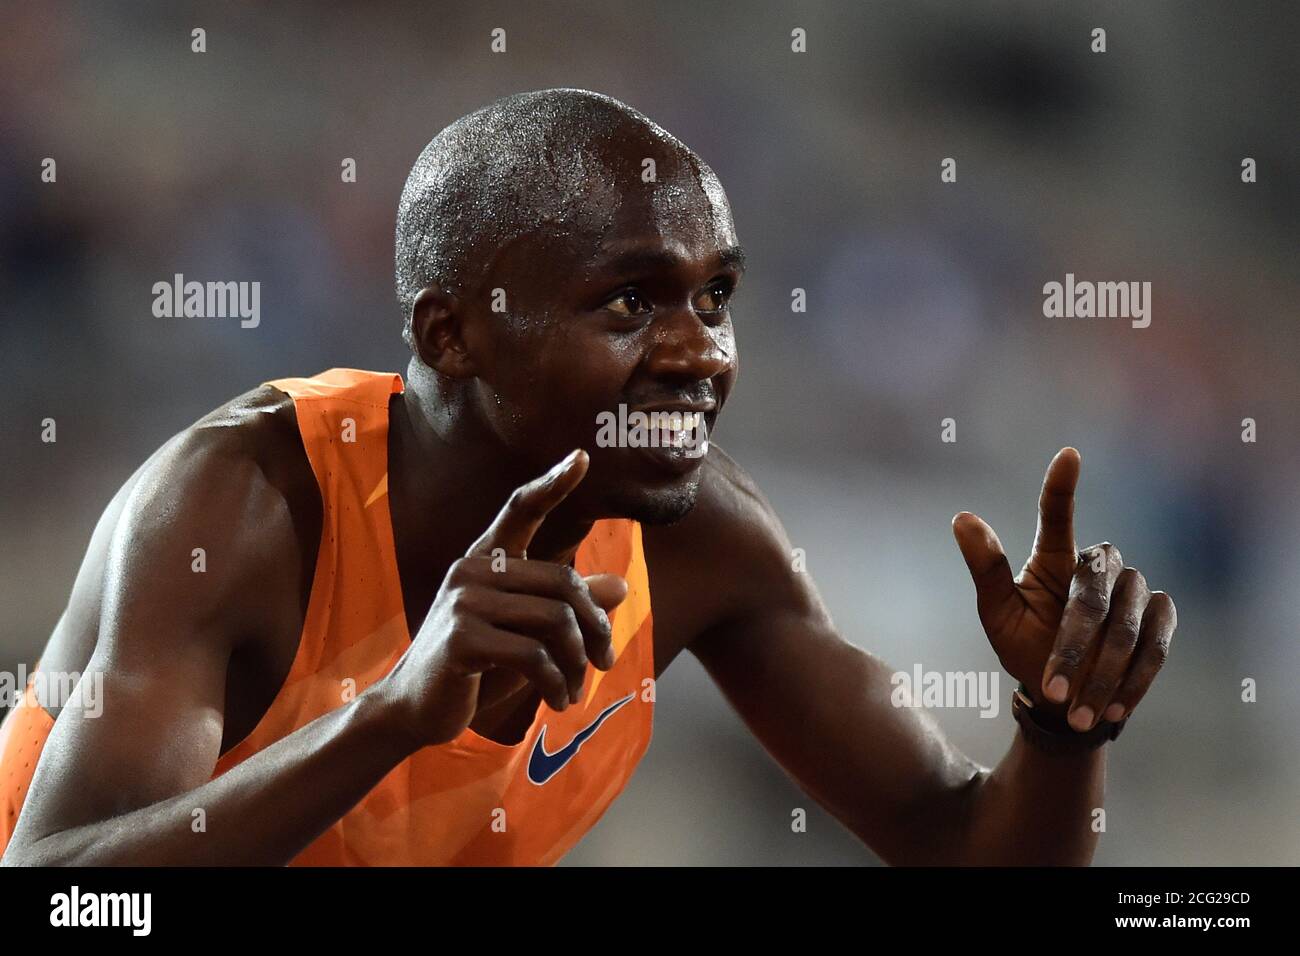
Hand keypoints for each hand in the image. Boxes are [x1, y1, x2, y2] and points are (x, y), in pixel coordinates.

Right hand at [382, 449, 628, 747]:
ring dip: (577, 663)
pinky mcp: (461, 639)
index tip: (583, 456)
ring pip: (556, 621)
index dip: (553, 483)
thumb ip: (567, 608)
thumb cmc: (476, 667)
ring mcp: (463, 601)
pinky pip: (534, 655)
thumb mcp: (528, 635)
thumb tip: (621, 586)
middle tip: (605, 661)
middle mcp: (471, 569)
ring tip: (575, 689)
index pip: (521, 510)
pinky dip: (556, 681)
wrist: (415, 709)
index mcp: (486, 560)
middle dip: (595, 628)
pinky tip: (558, 699)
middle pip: (564, 583)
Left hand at [951, 448, 1175, 731]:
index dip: (1062, 486)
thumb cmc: (1024, 649)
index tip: (1068, 454)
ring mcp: (1133, 592)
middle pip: (1092, 591)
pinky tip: (1115, 707)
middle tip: (1054, 689)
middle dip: (1074, 645)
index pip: (1058, 516)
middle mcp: (1096, 568)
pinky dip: (1136, 678)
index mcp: (1053, 560)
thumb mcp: (997, 614)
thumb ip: (986, 568)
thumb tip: (961, 517)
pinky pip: (1157, 643)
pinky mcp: (1161, 620)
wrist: (1063, 697)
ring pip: (1127, 623)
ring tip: (1079, 712)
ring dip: (1103, 672)